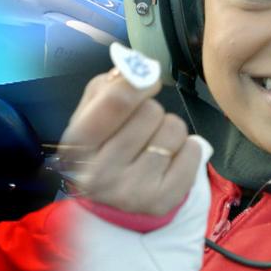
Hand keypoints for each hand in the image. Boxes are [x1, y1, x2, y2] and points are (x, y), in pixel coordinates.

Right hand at [60, 67, 204, 215]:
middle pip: (150, 112)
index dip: (138, 82)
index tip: (146, 81)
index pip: (116, 101)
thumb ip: (108, 87)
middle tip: (141, 126)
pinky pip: (193, 152)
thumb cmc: (101, 145)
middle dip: (150, 111)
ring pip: (173, 129)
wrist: (111, 199)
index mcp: (77, 146)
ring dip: (168, 129)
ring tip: (154, 142)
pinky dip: (187, 148)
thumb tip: (139, 68)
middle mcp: (100, 173)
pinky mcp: (162, 202)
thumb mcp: (89, 114)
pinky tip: (169, 158)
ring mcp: (132, 191)